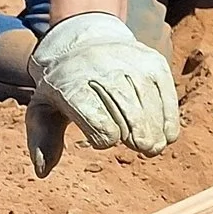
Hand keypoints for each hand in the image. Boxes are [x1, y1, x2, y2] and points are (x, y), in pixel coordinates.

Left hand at [25, 12, 180, 176]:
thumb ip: (43, 140)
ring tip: (155, 147)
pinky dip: (169, 114)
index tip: (105, 142)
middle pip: (125, 106)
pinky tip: (169, 135)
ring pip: (148, 99)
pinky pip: (165, 90)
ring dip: (155, 126)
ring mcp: (130, 62)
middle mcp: (102, 69)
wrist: (85, 40)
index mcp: (70, 83)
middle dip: (136, 131)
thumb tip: (42, 173)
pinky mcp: (152, 61)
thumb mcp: (43, 108)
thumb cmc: (63, 86)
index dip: (102, 132)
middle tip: (144, 150)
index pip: (91, 112)